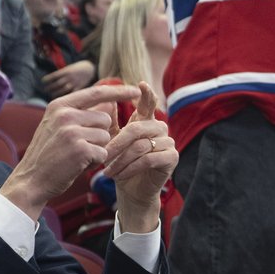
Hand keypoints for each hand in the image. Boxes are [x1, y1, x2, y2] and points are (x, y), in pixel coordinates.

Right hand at [0, 84, 138, 216]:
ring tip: (77, 156)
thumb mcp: (58, 126)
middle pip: (105, 119)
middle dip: (100, 135)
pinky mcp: (80, 149)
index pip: (95, 92)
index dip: (117, 91)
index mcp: (59, 105)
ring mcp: (72, 131)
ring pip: (106, 137)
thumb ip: (80, 114)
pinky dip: (95, 161)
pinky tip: (78, 165)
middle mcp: (65, 115)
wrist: (31, 180)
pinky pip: (103, 152)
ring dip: (97, 149)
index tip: (135, 89)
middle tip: (80, 147)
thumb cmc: (48, 154)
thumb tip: (110, 103)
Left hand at [40, 60, 95, 98]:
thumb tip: (52, 81)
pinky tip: (62, 99)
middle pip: (58, 83)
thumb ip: (62, 75)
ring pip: (64, 89)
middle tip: (45, 90)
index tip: (42, 81)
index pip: (55, 75)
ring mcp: (74, 82)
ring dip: (57, 93)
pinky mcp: (79, 87)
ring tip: (52, 95)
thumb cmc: (77, 69)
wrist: (90, 68)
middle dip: (51, 87)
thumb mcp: (69, 68)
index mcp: (66, 71)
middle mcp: (69, 77)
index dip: (49, 78)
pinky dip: (67, 96)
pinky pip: (72, 93)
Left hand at [102, 83, 175, 231]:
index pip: (148, 103)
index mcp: (145, 121)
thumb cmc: (120, 163)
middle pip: (137, 129)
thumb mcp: (112, 142)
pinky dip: (130, 168)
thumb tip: (107, 100)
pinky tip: (120, 175)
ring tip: (107, 171)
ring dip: (121, 160)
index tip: (141, 84)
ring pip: (141, 145)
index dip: (146, 93)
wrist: (129, 190)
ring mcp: (168, 142)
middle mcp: (159, 128)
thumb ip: (110, 123)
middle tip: (102, 156)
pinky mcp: (171, 158)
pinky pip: (149, 159)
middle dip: (116, 143)